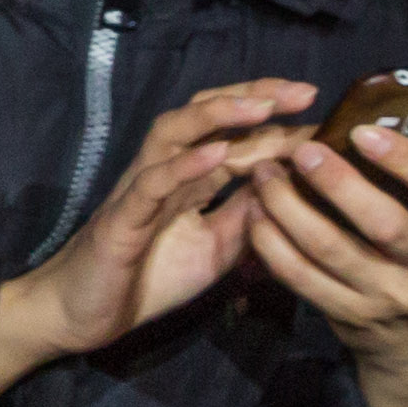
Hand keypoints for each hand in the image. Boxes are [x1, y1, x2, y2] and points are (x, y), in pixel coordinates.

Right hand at [0, 79, 308, 406]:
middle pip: (205, 114)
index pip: (236, 134)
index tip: (324, 113)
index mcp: (190, 178)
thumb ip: (249, 215)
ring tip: (261, 106)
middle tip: (304, 92)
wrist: (83, 314)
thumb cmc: (148, 277)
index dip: (278, 121)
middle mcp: (165, 170)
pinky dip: (183, 166)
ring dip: (218, 115)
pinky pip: (152, 184)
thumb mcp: (218, 247)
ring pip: (174, 133)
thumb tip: (291, 185)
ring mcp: (140, 190)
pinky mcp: (122, 219)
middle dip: (254, 97)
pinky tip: (215, 155)